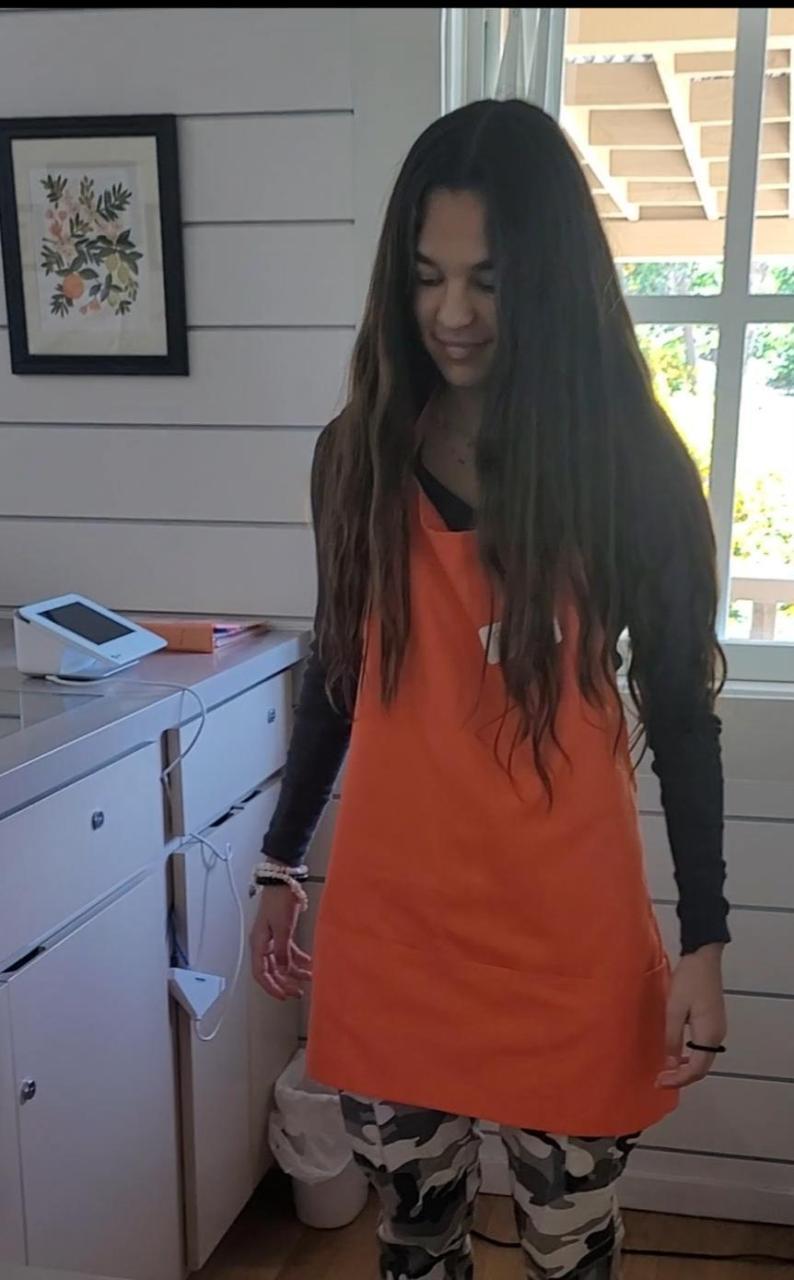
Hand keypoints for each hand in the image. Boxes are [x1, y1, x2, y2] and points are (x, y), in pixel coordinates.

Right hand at [250, 886, 312, 1001]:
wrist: (284, 880)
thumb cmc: (279, 901)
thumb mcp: (282, 929)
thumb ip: (282, 951)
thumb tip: (283, 971)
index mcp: (258, 944)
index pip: (260, 973)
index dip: (271, 987)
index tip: (284, 996)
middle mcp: (263, 944)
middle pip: (271, 970)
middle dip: (284, 982)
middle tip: (298, 992)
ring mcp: (272, 938)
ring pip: (281, 962)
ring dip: (293, 972)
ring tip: (308, 978)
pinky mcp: (281, 932)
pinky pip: (288, 951)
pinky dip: (298, 958)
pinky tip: (309, 963)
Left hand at [656, 943, 726, 1088]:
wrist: (704, 958)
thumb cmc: (688, 981)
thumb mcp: (674, 1009)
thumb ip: (672, 1037)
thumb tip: (670, 1064)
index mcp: (709, 1035)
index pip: (696, 1069)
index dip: (678, 1079)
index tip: (659, 1081)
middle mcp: (717, 1036)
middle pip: (702, 1067)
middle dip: (681, 1077)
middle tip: (660, 1079)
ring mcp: (717, 1029)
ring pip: (703, 1059)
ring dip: (685, 1068)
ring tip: (665, 1070)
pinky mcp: (713, 1022)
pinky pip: (703, 1048)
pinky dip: (690, 1056)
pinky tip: (676, 1054)